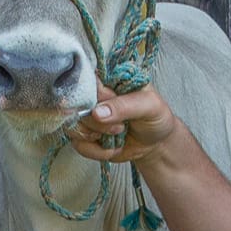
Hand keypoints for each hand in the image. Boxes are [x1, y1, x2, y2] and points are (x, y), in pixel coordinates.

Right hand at [65, 81, 182, 164]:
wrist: (157, 144)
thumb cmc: (156, 118)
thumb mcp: (150, 106)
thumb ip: (125, 105)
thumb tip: (97, 112)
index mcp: (109, 79)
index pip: (85, 80)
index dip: (91, 96)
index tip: (105, 106)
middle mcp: (95, 96)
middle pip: (75, 105)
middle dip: (96, 121)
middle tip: (119, 127)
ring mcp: (88, 116)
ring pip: (73, 125)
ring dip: (95, 136)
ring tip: (117, 135)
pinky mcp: (86, 135)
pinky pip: (78, 144)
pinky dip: (95, 151)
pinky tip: (112, 148)